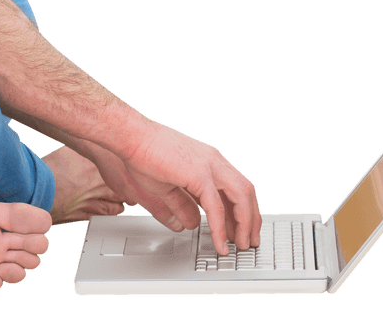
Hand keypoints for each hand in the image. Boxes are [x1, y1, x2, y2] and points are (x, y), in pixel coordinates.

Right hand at [43, 145, 124, 224]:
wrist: (38, 191)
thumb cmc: (49, 171)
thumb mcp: (66, 151)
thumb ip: (80, 149)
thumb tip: (84, 140)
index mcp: (96, 170)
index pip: (121, 174)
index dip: (127, 176)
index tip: (130, 174)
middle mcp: (97, 187)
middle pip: (122, 194)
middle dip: (128, 194)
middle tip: (132, 192)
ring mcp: (91, 203)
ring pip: (114, 208)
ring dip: (119, 205)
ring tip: (122, 203)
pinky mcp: (82, 215)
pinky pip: (99, 216)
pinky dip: (103, 213)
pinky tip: (103, 211)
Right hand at [88, 122, 260, 255]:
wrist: (131, 136)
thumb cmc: (142, 154)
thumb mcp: (167, 186)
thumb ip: (182, 205)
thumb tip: (193, 223)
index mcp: (208, 160)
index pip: (235, 187)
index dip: (241, 210)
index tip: (240, 229)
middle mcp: (214, 160)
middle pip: (245, 191)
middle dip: (251, 219)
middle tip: (248, 241)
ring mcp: (209, 165)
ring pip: (240, 197)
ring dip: (244, 224)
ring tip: (241, 245)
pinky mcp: (199, 174)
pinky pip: (216, 207)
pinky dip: (221, 229)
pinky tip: (220, 244)